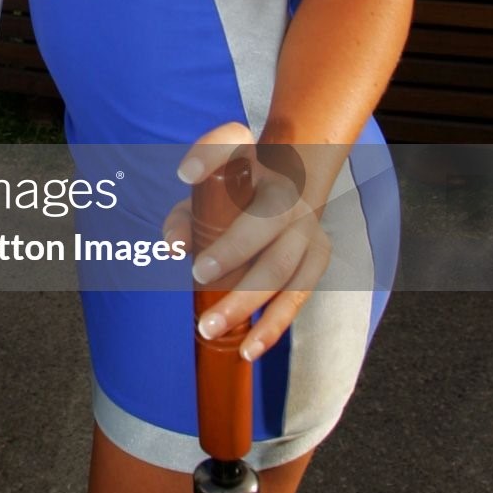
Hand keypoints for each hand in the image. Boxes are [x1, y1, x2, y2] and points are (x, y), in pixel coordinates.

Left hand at [164, 124, 330, 359]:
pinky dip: (272, 325)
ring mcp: (308, 227)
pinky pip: (297, 296)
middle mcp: (287, 192)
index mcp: (257, 162)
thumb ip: (184, 215)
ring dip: (246, 301)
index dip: (207, 156)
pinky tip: (247, 349)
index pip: (230, 143)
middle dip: (232, 251)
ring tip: (208, 328)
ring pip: (282, 268)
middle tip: (198, 274)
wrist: (295, 182)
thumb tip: (175, 247)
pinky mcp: (318, 258)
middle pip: (263, 223)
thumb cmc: (237, 190)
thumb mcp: (207, 192)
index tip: (184, 175)